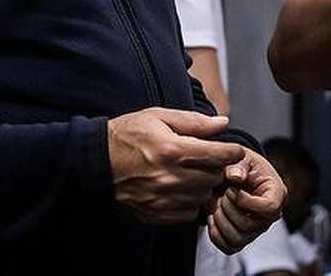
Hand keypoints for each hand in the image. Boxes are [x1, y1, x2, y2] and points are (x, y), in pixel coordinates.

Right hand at [108, 108, 245, 225]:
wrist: (98, 161)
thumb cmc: (128, 135)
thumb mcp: (160, 117)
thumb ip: (194, 122)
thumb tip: (223, 124)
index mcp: (173, 150)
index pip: (219, 156)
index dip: (232, 152)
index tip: (231, 150)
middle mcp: (170, 177)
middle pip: (215, 178)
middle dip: (217, 167)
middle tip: (207, 158)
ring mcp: (163, 199)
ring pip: (204, 196)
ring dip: (204, 185)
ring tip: (191, 172)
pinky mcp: (157, 213)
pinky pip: (189, 213)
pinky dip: (190, 201)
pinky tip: (180, 187)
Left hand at [206, 148, 285, 253]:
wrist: (232, 174)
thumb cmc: (242, 165)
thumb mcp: (242, 159)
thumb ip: (238, 165)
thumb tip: (235, 176)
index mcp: (276, 193)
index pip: (270, 208)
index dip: (246, 201)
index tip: (233, 189)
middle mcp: (269, 216)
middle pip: (249, 226)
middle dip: (228, 208)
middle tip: (222, 193)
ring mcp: (256, 230)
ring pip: (238, 239)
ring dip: (220, 220)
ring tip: (216, 203)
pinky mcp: (242, 238)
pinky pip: (228, 247)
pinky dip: (215, 233)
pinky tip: (212, 215)